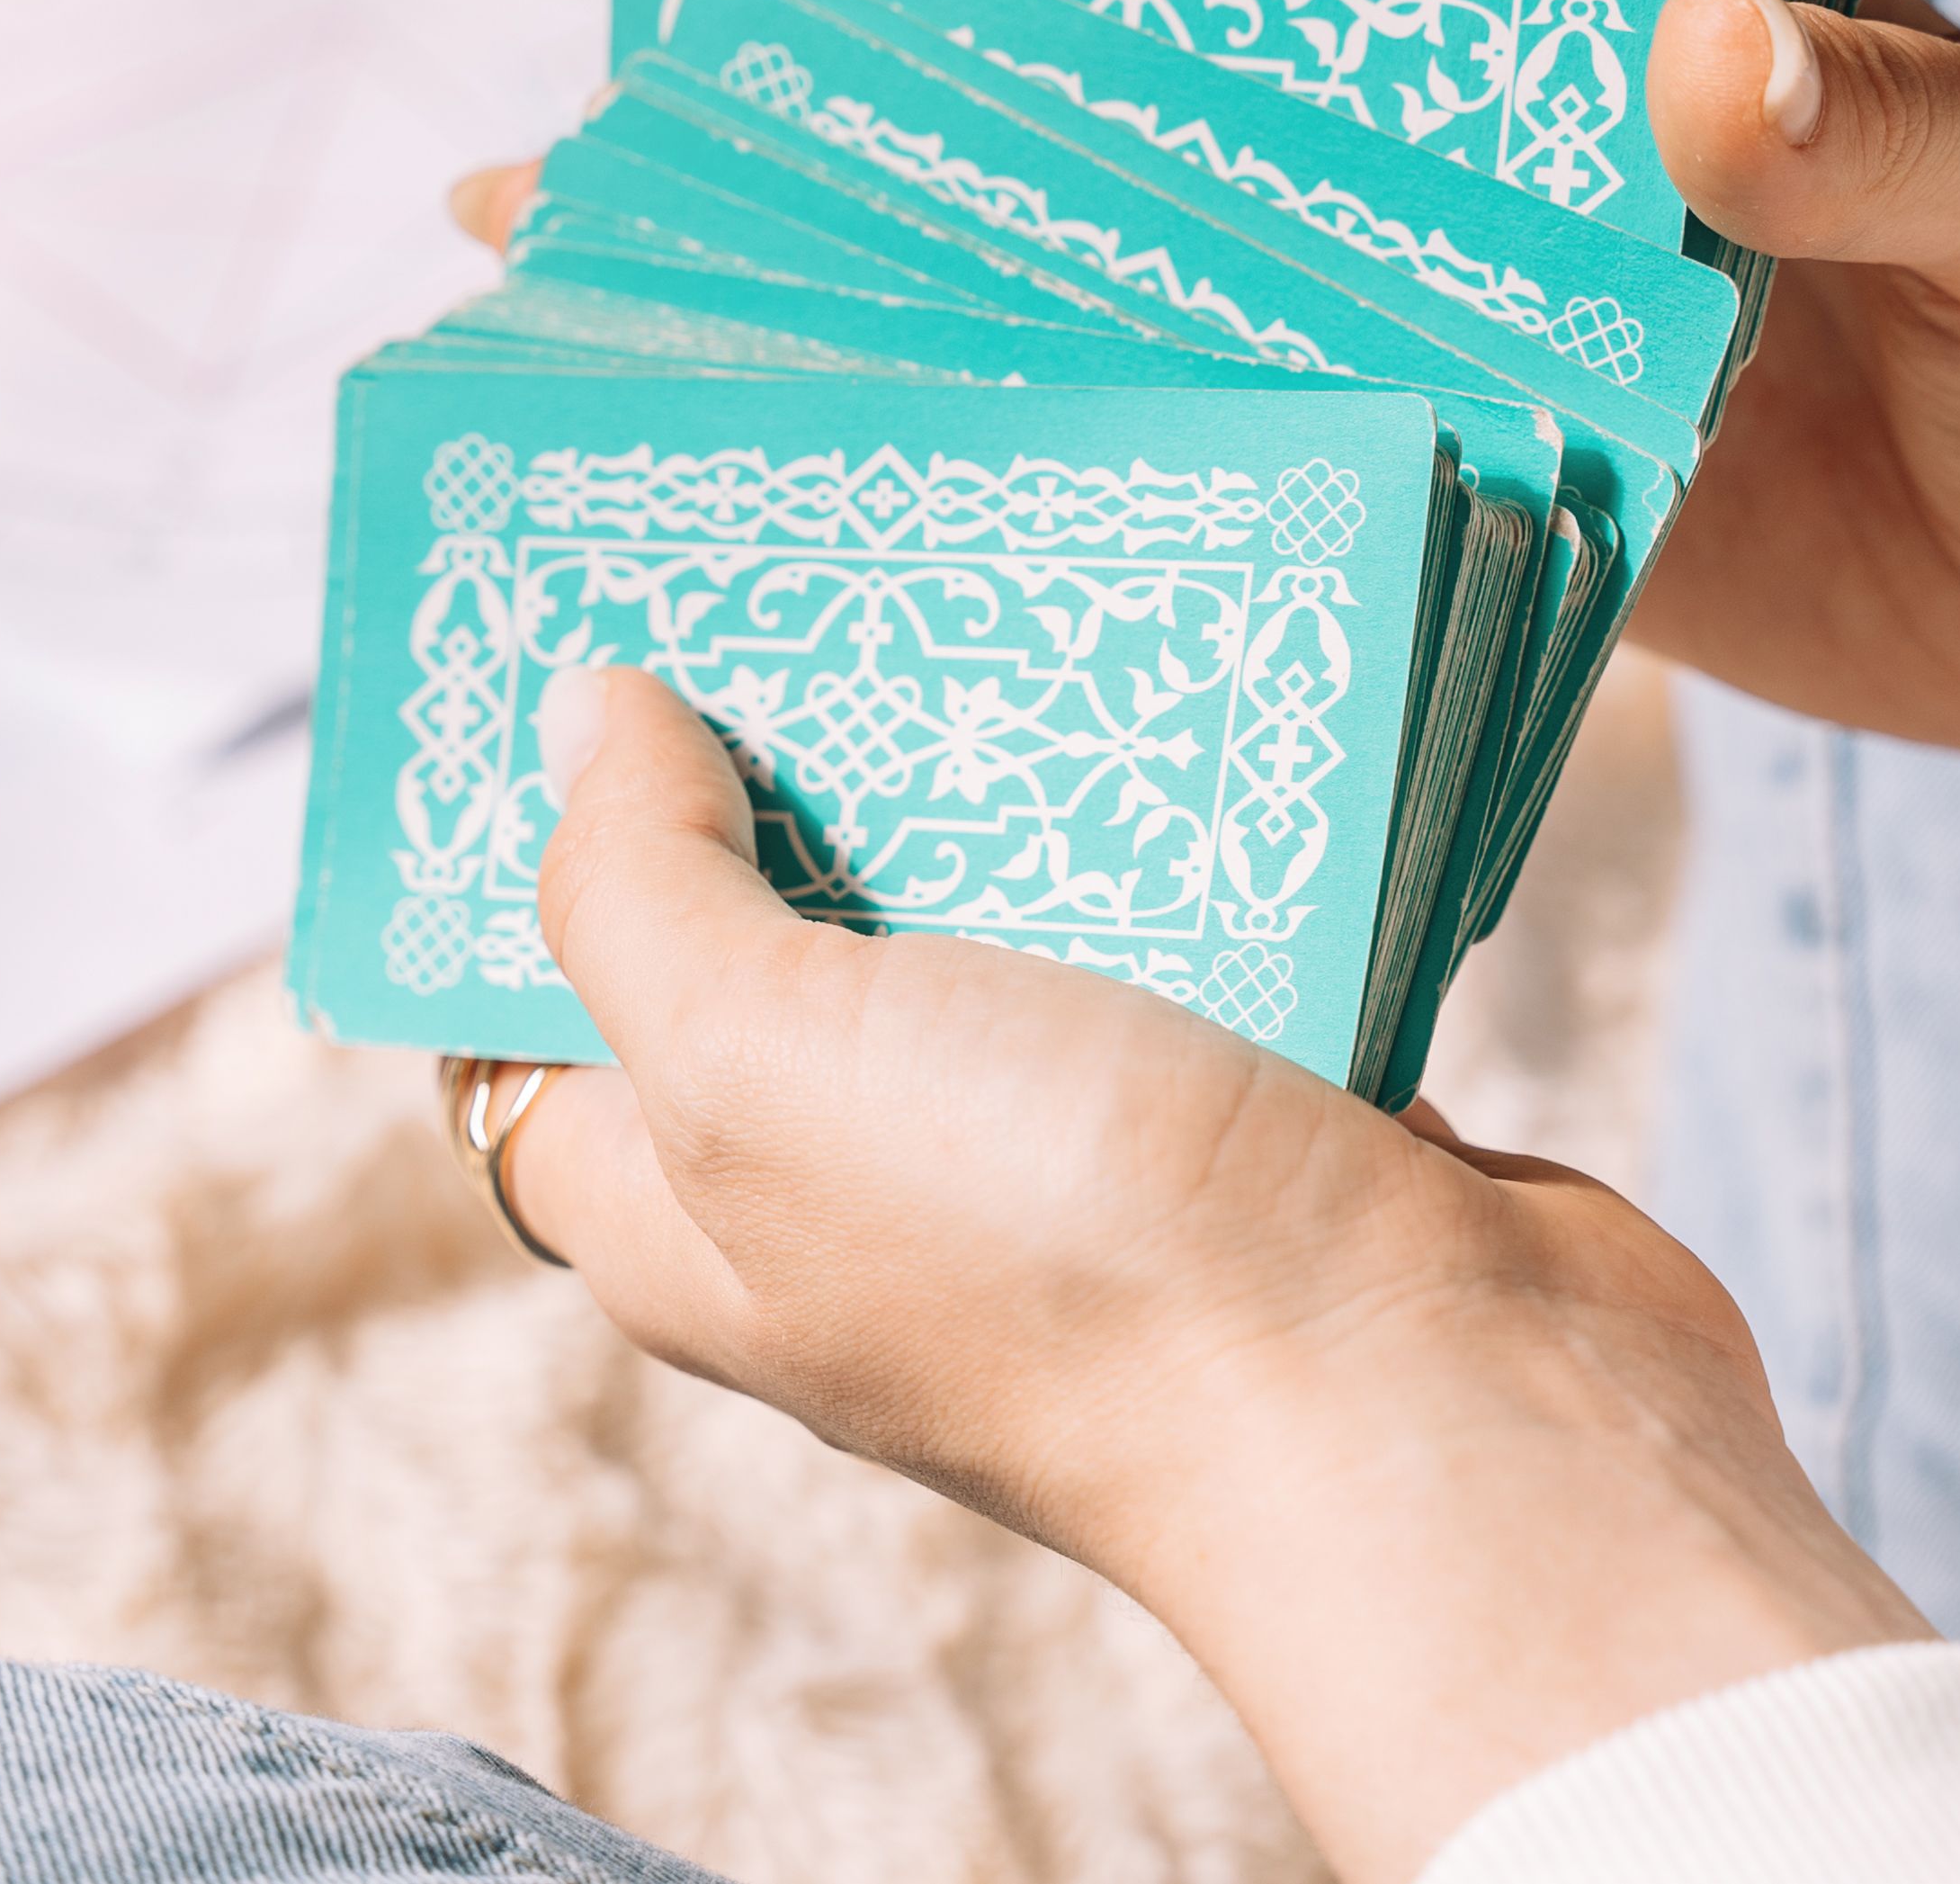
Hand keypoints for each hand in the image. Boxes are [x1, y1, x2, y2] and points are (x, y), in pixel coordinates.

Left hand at [505, 664, 1926, 1883]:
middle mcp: (863, 1193)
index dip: (520, 862)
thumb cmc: (1066, 1257)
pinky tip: (1162, 661)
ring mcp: (1061, 1147)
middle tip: (779, 552)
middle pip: (766, 935)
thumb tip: (577, 721)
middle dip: (768, 752)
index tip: (552, 654)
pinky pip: (1178, 913)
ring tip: (972, 552)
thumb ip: (637, 890)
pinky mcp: (1243, 1094)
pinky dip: (1170, 804)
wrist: (1439, 1408)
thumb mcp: (758, 1056)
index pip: (538, 1035)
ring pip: (986, 905)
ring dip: (984, 757)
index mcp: (699, 1216)